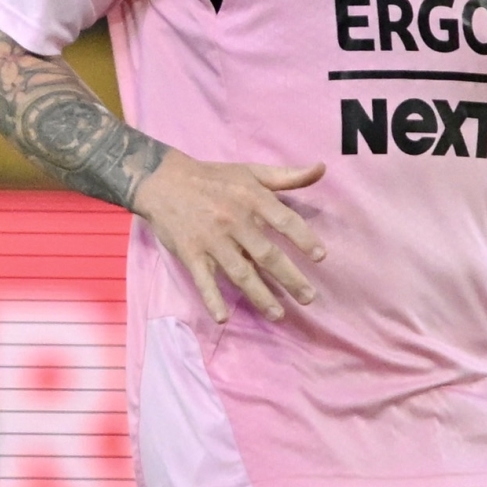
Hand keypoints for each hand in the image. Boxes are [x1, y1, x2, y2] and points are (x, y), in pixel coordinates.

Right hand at [132, 150, 325, 323]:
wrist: (163, 181)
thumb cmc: (214, 178)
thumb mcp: (252, 171)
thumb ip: (287, 175)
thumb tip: (322, 168)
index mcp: (252, 198)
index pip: (284, 221)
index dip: (304, 238)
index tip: (320, 257)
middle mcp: (234, 220)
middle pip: (266, 254)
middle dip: (289, 278)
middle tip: (308, 298)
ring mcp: (212, 240)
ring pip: (240, 272)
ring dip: (260, 295)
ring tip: (278, 315)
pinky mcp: (191, 254)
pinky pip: (203, 279)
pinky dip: (212, 298)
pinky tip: (223, 318)